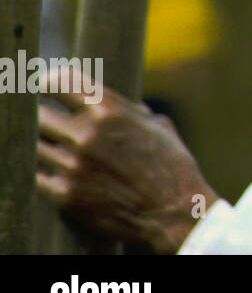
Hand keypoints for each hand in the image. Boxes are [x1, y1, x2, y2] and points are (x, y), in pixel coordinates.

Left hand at [35, 67, 219, 254]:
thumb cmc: (172, 165)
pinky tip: (61, 173)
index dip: (51, 83)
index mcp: (108, 111)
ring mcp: (71, 165)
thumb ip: (125, 110)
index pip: (59, 81)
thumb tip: (108, 103)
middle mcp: (85, 134)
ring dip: (48, 147)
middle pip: (40, 115)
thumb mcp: (156, 125)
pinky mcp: (64, 194)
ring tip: (63, 151)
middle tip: (55, 123)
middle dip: (48, 118)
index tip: (49, 88)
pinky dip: (46, 173)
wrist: (172, 211)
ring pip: (36, 146)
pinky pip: (37, 176)